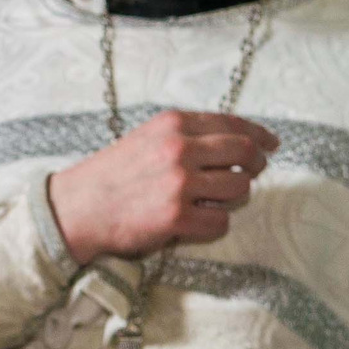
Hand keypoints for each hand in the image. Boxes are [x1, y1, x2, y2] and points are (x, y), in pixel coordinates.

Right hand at [46, 110, 276, 266]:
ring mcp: (179, 184)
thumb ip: (186, 135)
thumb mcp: (147, 138)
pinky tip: (197, 222)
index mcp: (173, 125)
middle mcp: (179, 149)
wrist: (76, 208)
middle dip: (255, 165)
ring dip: (234, 198)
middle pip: (245, 153)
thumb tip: (235, 141)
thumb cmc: (112, 175)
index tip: (272, 144)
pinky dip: (214, 224)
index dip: (259, 135)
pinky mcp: (176, 218)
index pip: (233, 124)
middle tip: (252, 173)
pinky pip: (220, 222)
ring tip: (213, 201)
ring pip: (239, 188)